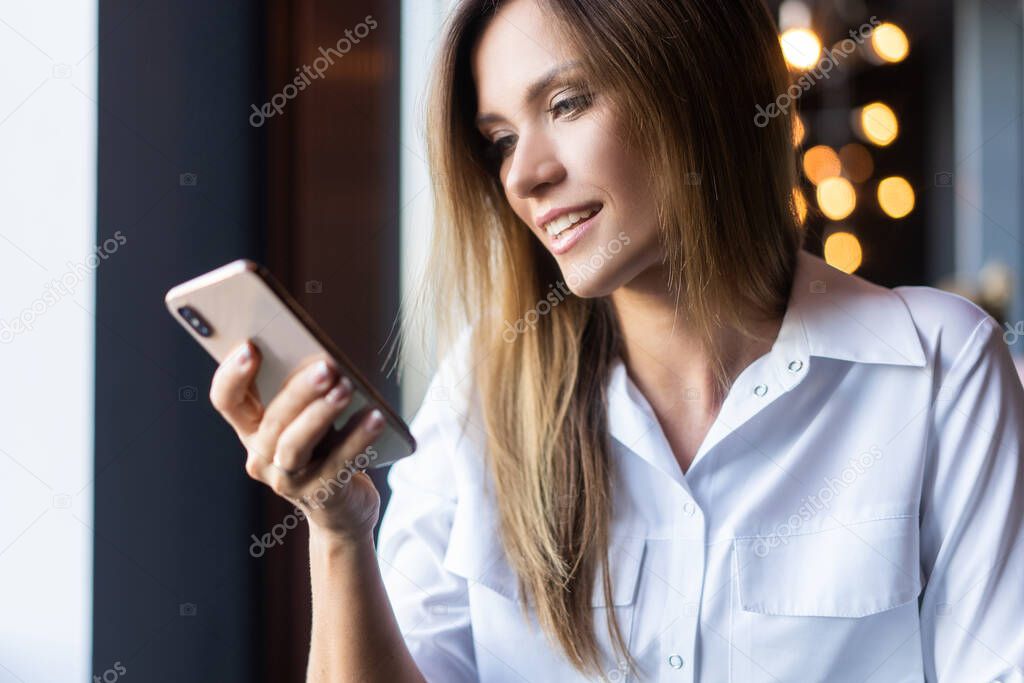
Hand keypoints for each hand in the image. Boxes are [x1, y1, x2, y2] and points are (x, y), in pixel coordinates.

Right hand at [209, 340, 383, 540]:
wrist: (344, 511)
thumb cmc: (325, 449)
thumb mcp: (307, 421)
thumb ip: (303, 394)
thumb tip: (322, 353)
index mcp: (251, 430)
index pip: (227, 401)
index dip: (232, 375)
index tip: (250, 347)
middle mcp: (261, 457)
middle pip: (272, 419)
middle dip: (299, 390)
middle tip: (326, 365)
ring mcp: (288, 481)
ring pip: (296, 444)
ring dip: (322, 413)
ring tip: (346, 388)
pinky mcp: (321, 495)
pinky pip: (338, 463)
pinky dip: (358, 438)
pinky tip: (375, 417)